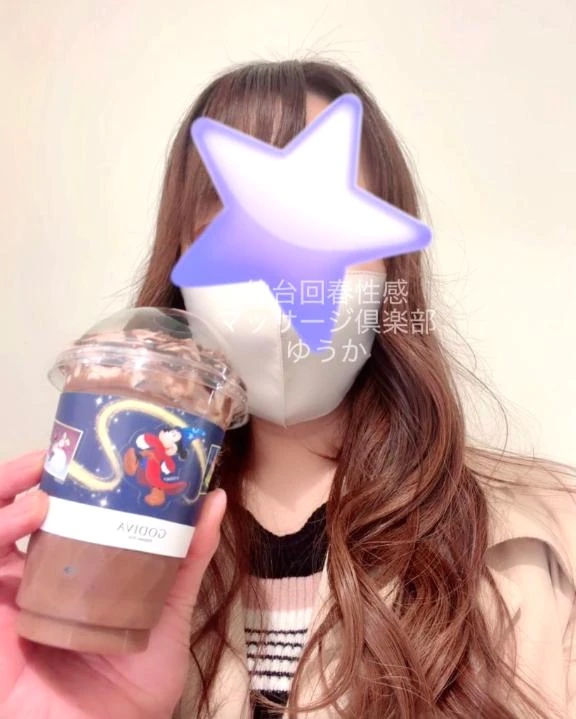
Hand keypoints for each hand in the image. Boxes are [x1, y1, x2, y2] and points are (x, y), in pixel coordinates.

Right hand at [0, 451, 225, 718]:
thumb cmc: (132, 688)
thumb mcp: (167, 611)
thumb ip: (186, 557)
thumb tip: (214, 499)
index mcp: (71, 575)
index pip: (56, 514)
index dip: (61, 478)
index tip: (87, 447)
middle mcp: (34, 580)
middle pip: (16, 514)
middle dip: (27, 475)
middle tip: (58, 450)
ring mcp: (8, 598)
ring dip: (8, 492)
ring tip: (43, 475)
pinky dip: (0, 528)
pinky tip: (32, 512)